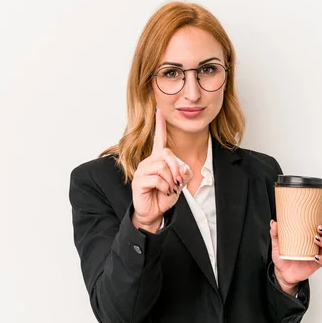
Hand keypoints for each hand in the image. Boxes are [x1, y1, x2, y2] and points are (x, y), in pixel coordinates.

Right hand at [131, 108, 193, 231]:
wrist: (153, 212)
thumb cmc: (163, 196)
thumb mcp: (179, 184)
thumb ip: (183, 173)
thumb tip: (183, 168)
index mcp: (157, 160)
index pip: (159, 139)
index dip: (160, 125)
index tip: (159, 110)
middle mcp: (148, 162)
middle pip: (166, 154)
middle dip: (176, 168)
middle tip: (178, 182)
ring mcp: (142, 171)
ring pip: (162, 167)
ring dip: (171, 180)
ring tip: (169, 189)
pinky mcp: (138, 181)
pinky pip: (157, 179)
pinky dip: (165, 187)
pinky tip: (162, 192)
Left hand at [270, 209, 321, 292]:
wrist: (282, 272)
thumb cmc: (283, 256)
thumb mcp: (277, 243)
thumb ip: (275, 233)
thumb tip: (274, 223)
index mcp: (308, 235)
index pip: (319, 224)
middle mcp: (315, 243)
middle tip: (319, 227)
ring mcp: (317, 253)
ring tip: (316, 239)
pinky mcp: (316, 264)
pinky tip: (316, 256)